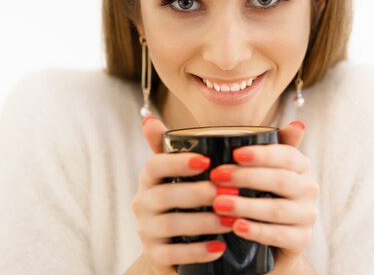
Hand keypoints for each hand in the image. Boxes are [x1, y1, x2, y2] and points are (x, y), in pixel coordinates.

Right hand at [131, 116, 230, 274]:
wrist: (177, 243)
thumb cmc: (187, 198)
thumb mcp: (185, 172)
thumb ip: (182, 145)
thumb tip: (152, 118)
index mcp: (150, 178)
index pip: (154, 165)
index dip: (177, 162)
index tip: (206, 161)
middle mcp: (143, 202)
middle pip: (165, 195)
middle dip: (197, 193)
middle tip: (227, 192)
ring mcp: (146, 231)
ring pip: (170, 225)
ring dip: (203, 222)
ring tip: (231, 220)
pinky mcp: (154, 256)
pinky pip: (172, 255)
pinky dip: (197, 251)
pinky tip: (220, 248)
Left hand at [210, 120, 318, 266]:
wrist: (270, 245)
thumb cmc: (262, 197)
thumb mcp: (263, 171)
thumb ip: (273, 146)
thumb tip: (299, 124)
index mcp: (301, 167)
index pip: (287, 156)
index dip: (262, 154)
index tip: (235, 154)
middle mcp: (309, 189)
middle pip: (281, 180)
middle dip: (247, 177)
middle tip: (217, 177)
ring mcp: (307, 216)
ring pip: (277, 209)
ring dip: (246, 205)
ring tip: (219, 203)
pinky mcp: (301, 241)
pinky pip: (279, 235)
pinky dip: (256, 231)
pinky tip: (236, 227)